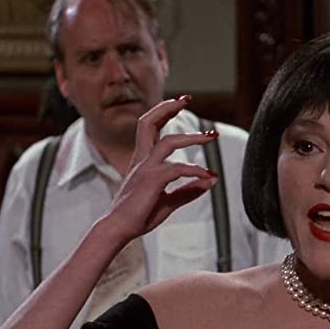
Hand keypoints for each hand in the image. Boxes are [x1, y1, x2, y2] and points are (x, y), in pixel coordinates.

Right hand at [104, 95, 218, 241]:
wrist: (118, 229)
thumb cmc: (139, 216)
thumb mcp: (167, 202)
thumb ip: (188, 191)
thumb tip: (210, 181)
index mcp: (141, 161)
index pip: (149, 128)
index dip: (163, 113)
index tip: (180, 103)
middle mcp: (142, 160)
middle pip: (148, 122)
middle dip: (167, 107)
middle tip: (186, 99)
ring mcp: (145, 168)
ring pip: (169, 141)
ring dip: (192, 138)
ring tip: (211, 137)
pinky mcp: (152, 180)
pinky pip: (178, 169)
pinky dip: (195, 171)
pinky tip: (207, 176)